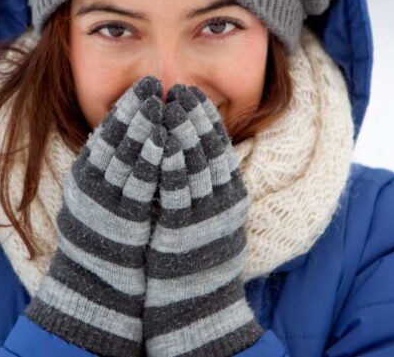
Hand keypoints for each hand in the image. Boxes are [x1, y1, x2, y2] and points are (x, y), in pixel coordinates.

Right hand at [25, 75, 165, 356]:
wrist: (96, 284)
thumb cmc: (103, 238)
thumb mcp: (98, 195)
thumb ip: (110, 166)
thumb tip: (130, 134)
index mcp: (85, 175)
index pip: (106, 132)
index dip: (126, 107)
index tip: (143, 85)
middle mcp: (91, 184)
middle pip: (115, 138)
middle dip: (136, 108)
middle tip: (153, 83)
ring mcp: (105, 200)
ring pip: (126, 155)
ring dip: (145, 127)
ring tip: (161, 103)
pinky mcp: (122, 219)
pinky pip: (140, 183)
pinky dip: (153, 159)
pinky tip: (167, 141)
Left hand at [142, 84, 262, 356]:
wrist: (196, 306)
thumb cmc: (196, 258)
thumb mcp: (209, 215)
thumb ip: (204, 184)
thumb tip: (190, 150)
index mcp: (231, 196)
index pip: (219, 147)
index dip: (205, 118)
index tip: (192, 93)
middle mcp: (223, 203)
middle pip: (209, 150)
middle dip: (194, 116)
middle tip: (179, 89)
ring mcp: (205, 217)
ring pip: (196, 164)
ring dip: (182, 131)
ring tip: (169, 104)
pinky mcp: (185, 230)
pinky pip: (178, 191)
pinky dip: (171, 163)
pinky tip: (162, 142)